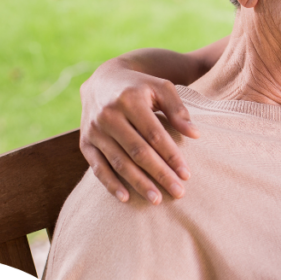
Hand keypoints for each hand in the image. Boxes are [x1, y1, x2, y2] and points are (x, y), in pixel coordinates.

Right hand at [79, 60, 200, 203]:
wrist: (103, 80)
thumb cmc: (140, 87)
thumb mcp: (161, 88)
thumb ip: (178, 110)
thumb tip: (195, 135)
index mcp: (130, 100)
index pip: (154, 134)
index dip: (171, 156)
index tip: (186, 174)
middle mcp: (109, 115)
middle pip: (138, 151)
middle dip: (159, 174)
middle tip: (178, 192)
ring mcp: (95, 130)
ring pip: (119, 162)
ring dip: (138, 183)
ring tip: (157, 199)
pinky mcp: (85, 142)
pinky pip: (97, 167)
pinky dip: (110, 184)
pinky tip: (125, 198)